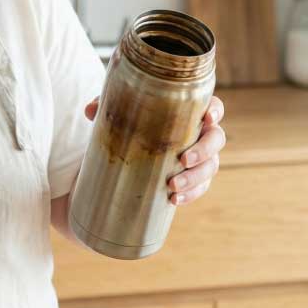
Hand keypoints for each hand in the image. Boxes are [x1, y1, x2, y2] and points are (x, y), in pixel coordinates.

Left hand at [84, 95, 225, 205]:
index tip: (208, 118)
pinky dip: (190, 195)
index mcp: (189, 112)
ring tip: (172, 186)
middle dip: (204, 151)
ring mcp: (199, 159)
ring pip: (211, 167)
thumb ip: (106, 107)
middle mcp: (200, 134)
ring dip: (195, 178)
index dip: (215, 111)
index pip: (212, 107)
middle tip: (183, 160)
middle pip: (217, 140)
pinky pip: (199, 188)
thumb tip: (90, 112)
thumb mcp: (118, 112)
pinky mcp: (192, 179)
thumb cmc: (130, 123)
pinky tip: (174, 200)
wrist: (127, 153)